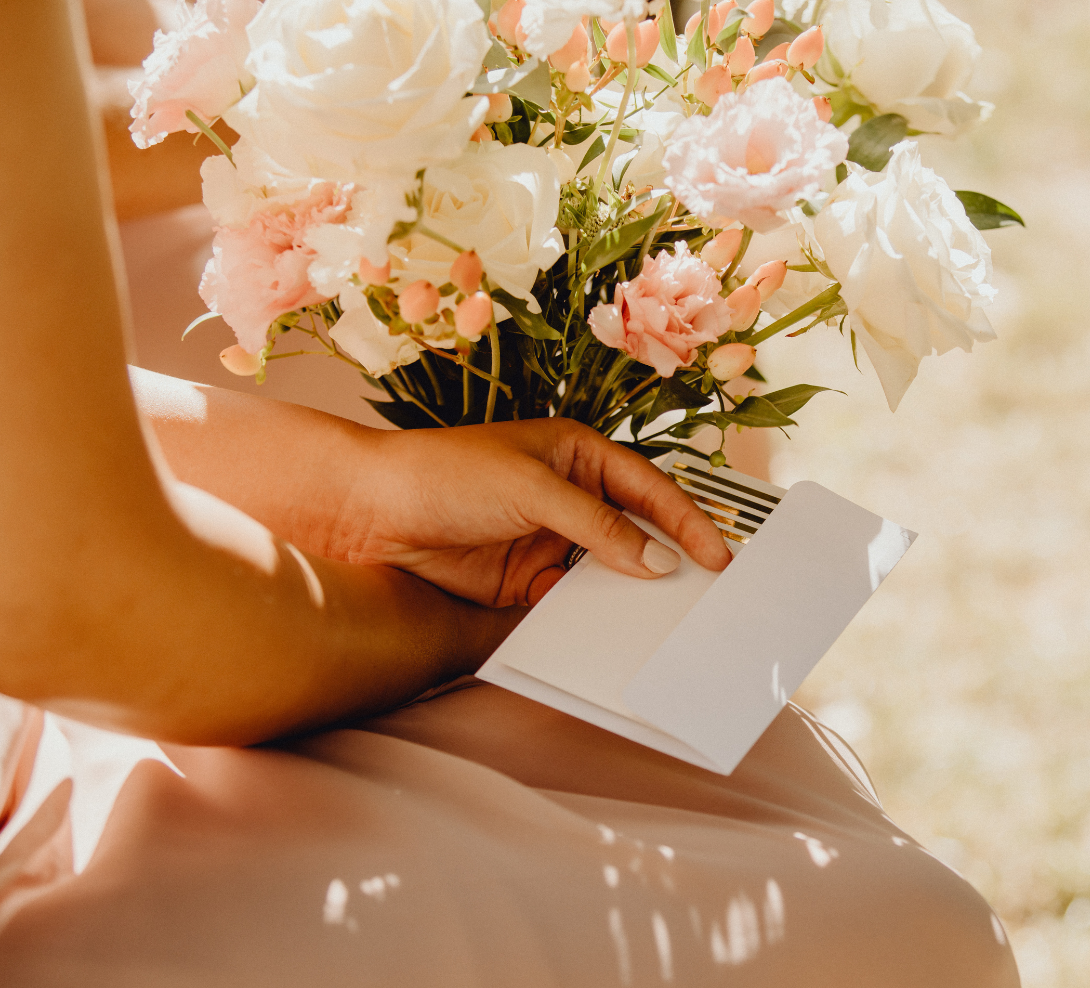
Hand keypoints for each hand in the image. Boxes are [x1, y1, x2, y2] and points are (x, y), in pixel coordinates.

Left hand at [324, 419, 732, 606]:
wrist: (372, 512)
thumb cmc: (446, 473)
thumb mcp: (532, 489)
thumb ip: (597, 526)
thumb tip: (656, 562)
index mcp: (579, 454)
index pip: (649, 489)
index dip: (686, 522)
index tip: (718, 557)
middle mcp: (569, 496)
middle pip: (635, 532)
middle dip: (669, 561)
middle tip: (708, 598)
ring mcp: (547, 540)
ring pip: (606, 572)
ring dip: (631, 595)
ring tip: (668, 624)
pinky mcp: (522, 580)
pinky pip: (570, 601)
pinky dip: (589, 616)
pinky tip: (609, 635)